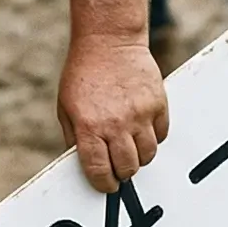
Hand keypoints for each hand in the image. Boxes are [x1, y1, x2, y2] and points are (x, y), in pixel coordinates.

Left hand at [57, 31, 168, 192]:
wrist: (108, 42)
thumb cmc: (83, 74)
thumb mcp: (66, 107)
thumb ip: (75, 137)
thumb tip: (86, 164)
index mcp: (88, 127)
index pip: (99, 171)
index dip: (103, 184)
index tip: (106, 185)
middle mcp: (115, 124)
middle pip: (128, 168)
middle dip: (122, 172)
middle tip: (119, 165)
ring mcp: (139, 115)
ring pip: (147, 155)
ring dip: (139, 156)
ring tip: (130, 145)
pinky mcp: (158, 104)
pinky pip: (161, 135)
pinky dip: (153, 137)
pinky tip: (141, 127)